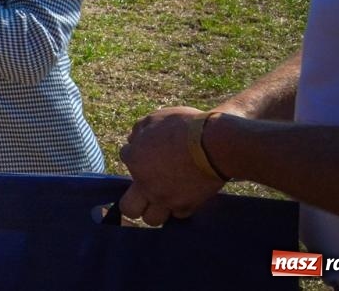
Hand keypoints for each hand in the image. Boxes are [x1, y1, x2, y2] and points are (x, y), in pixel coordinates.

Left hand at [118, 106, 226, 224]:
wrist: (213, 144)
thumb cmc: (184, 126)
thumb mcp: (156, 118)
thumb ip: (140, 130)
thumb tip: (133, 140)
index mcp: (134, 159)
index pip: (125, 157)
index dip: (136, 153)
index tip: (148, 152)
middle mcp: (145, 183)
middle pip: (129, 208)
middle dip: (134, 202)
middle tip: (143, 193)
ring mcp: (165, 198)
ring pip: (151, 219)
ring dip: (155, 210)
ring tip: (162, 201)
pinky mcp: (187, 206)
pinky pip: (178, 215)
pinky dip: (179, 208)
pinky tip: (182, 198)